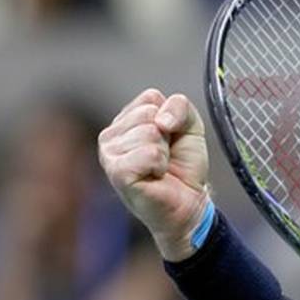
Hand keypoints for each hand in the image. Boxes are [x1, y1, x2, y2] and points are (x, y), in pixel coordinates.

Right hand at [97, 88, 209, 260]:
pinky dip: (160, 165)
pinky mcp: (117, 172)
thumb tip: (160, 121)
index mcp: (124, 120)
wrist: (189, 201)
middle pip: (149, 113)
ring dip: (164, 153)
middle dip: (167, 135)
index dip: (171, 119)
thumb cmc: (183, 165)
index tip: (170, 139)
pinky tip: (154, 176)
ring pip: (150, 132)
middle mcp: (110, 135)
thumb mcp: (190, 126)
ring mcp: (109, 154)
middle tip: (164, 157)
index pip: (150, 97)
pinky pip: (149, 153)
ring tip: (158, 168)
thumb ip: (179, 106)